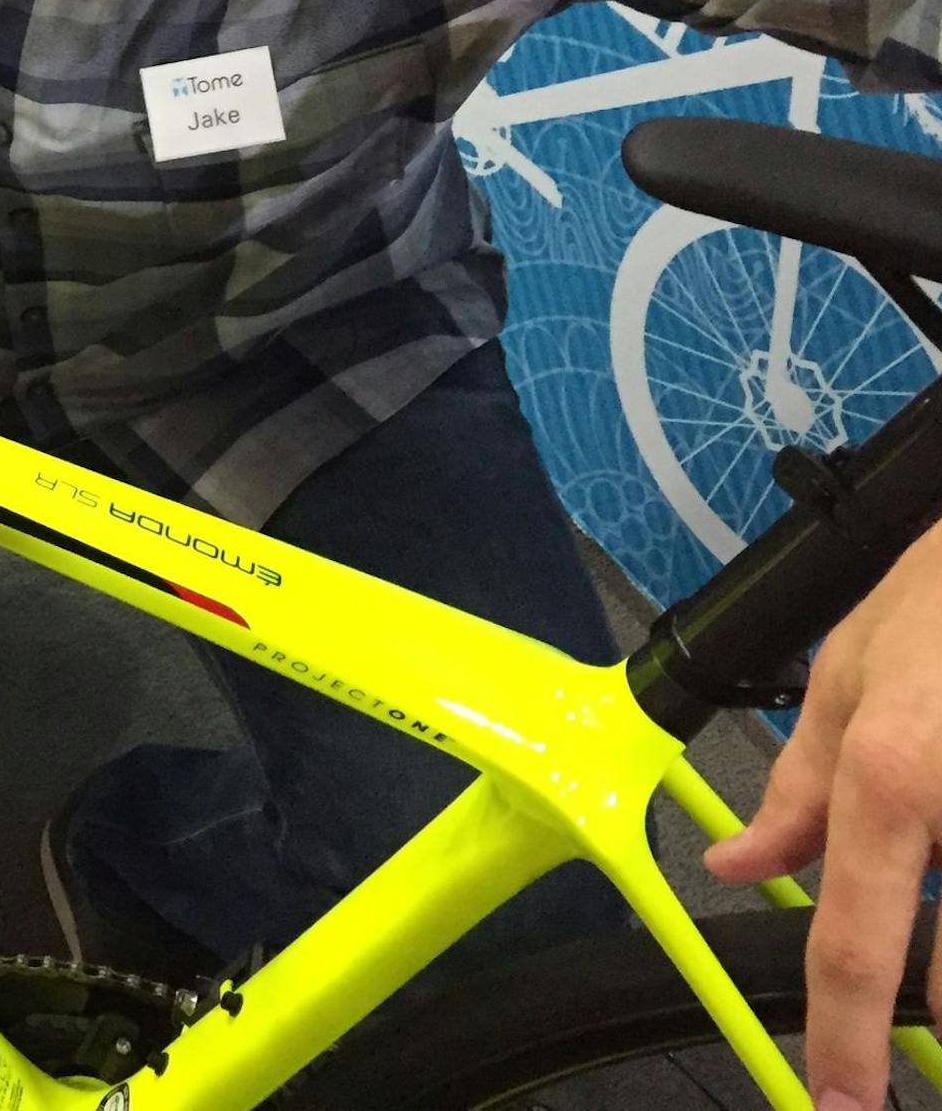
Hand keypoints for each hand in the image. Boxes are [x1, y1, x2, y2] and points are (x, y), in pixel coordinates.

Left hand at [704, 518, 941, 1109]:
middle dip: (941, 1023)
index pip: (860, 942)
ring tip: (932, 982)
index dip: (848, 1042)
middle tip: (922, 1047)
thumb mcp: (847, 678)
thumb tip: (741, 869)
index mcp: (895, 781)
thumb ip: (797, 790)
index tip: (839, 1107)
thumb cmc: (938, 603)